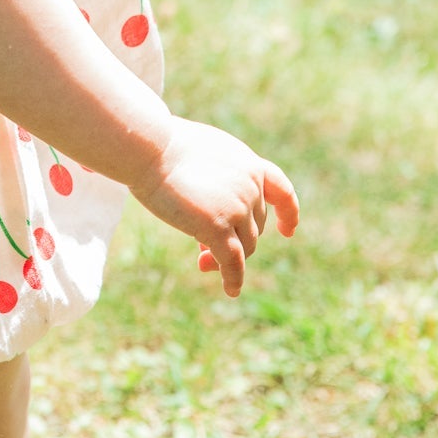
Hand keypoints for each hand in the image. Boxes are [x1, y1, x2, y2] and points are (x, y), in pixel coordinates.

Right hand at [129, 117, 298, 296]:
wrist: (150, 148)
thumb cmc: (164, 147)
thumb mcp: (203, 155)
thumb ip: (219, 177)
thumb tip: (217, 210)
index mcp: (248, 164)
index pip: (280, 190)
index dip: (287, 212)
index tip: (287, 230)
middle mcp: (250, 186)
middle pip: (254, 226)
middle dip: (234, 239)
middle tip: (202, 250)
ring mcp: (237, 207)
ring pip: (245, 246)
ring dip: (226, 258)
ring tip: (202, 263)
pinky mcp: (218, 226)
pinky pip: (233, 262)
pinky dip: (233, 278)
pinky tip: (231, 290)